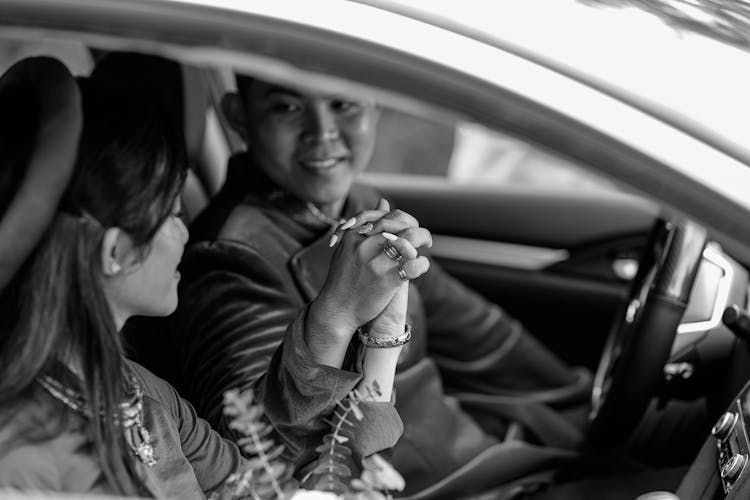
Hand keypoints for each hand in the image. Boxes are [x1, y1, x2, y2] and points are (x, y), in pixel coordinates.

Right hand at [310, 201, 430, 339]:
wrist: (337, 309)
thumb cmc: (344, 278)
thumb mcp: (349, 246)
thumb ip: (366, 224)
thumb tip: (383, 201)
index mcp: (354, 235)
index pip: (387, 215)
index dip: (404, 218)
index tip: (411, 227)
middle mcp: (364, 246)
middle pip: (400, 225)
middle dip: (418, 228)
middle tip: (425, 238)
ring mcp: (375, 263)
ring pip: (410, 241)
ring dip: (424, 241)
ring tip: (427, 247)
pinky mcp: (386, 281)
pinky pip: (414, 265)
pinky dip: (423, 264)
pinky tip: (422, 266)